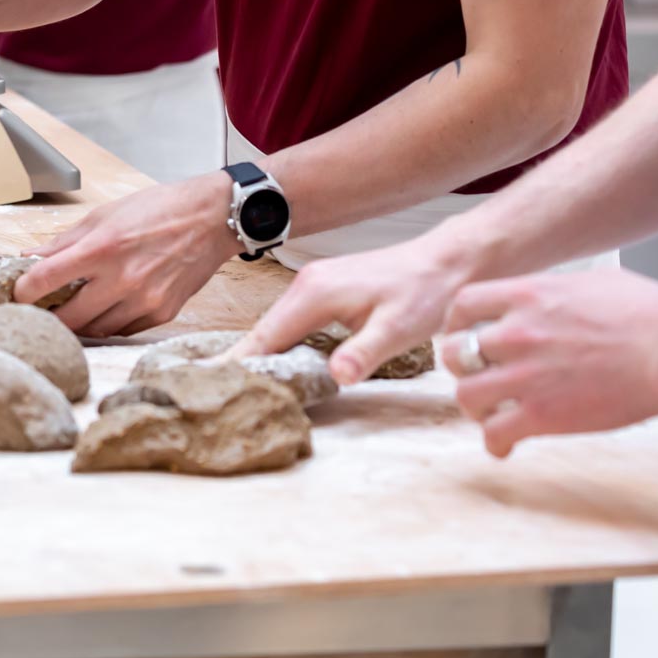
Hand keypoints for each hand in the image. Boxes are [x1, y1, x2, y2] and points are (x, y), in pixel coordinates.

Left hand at [13, 174, 239, 337]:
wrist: (212, 219)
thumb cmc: (158, 210)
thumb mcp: (105, 216)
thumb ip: (64, 242)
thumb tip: (30, 259)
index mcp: (102, 248)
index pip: (46, 279)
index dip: (23, 291)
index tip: (17, 294)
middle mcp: (123, 279)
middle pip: (67, 318)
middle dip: (49, 316)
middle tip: (41, 310)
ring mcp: (144, 301)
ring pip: (95, 330)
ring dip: (80, 322)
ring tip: (76, 308)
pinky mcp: (162, 314)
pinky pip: (123, 330)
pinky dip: (109, 322)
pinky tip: (108, 307)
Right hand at [230, 231, 474, 384]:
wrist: (448, 262)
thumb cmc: (426, 291)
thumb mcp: (399, 327)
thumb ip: (364, 353)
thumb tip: (336, 376)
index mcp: (314, 294)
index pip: (264, 337)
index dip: (238, 364)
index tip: (209, 384)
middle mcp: (305, 285)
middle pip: (263, 333)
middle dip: (241, 363)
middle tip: (217, 395)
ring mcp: (312, 285)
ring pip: (275, 327)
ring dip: (259, 355)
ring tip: (237, 385)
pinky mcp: (322, 291)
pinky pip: (289, 322)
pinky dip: (277, 344)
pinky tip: (275, 363)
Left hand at [440, 270, 657, 457]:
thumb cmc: (650, 314)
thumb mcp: (593, 283)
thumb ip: (557, 292)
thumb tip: (553, 297)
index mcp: (528, 297)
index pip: (464, 305)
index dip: (456, 323)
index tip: (461, 333)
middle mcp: (517, 334)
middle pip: (454, 352)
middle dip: (460, 367)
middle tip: (474, 375)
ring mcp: (526, 375)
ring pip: (466, 395)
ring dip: (474, 407)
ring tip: (489, 412)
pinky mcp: (542, 414)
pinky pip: (495, 433)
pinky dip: (495, 442)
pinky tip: (504, 446)